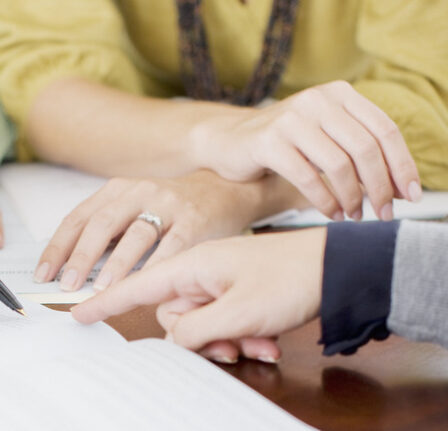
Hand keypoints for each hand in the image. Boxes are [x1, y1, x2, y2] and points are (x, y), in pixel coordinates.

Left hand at [34, 170, 276, 291]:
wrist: (224, 189)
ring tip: (102, 289)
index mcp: (117, 190)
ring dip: (117, 264)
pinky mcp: (195, 221)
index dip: (58, 247)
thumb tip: (70, 270)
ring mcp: (168, 204)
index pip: (78, 218)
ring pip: (136, 235)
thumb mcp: (133, 208)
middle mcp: (140, 192)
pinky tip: (145, 287)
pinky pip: (173, 247)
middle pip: (102, 224)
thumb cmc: (169, 208)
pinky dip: (157, 268)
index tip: (43, 274)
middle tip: (67, 285)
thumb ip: (107, 232)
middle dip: (81, 256)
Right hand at [72, 228, 325, 362]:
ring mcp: (217, 280)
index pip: (137, 284)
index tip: (77, 312)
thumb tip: (172, 341)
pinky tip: (266, 338)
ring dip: (228, 339)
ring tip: (260, 340)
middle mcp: (199, 271)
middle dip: (202, 339)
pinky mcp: (235, 290)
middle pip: (175, 317)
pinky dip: (241, 334)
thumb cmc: (289, 278)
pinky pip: (222, 320)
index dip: (105, 301)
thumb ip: (195, 330)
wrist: (339, 264)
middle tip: (234, 346)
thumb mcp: (238, 312)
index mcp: (191, 264)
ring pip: (201, 324)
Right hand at [191, 80, 420, 220]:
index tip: (410, 195)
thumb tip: (398, 188)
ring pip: (338, 164)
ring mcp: (291, 118)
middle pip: (364, 148)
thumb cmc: (283, 145)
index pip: (384, 129)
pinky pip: (307, 177)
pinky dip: (324, 201)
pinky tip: (330, 212)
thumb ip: (358, 153)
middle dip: (379, 188)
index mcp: (339, 94)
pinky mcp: (268, 141)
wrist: (228, 141)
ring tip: (353, 216)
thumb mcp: (325, 139)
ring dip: (352, 198)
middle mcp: (317, 100)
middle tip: (382, 214)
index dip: (402, 165)